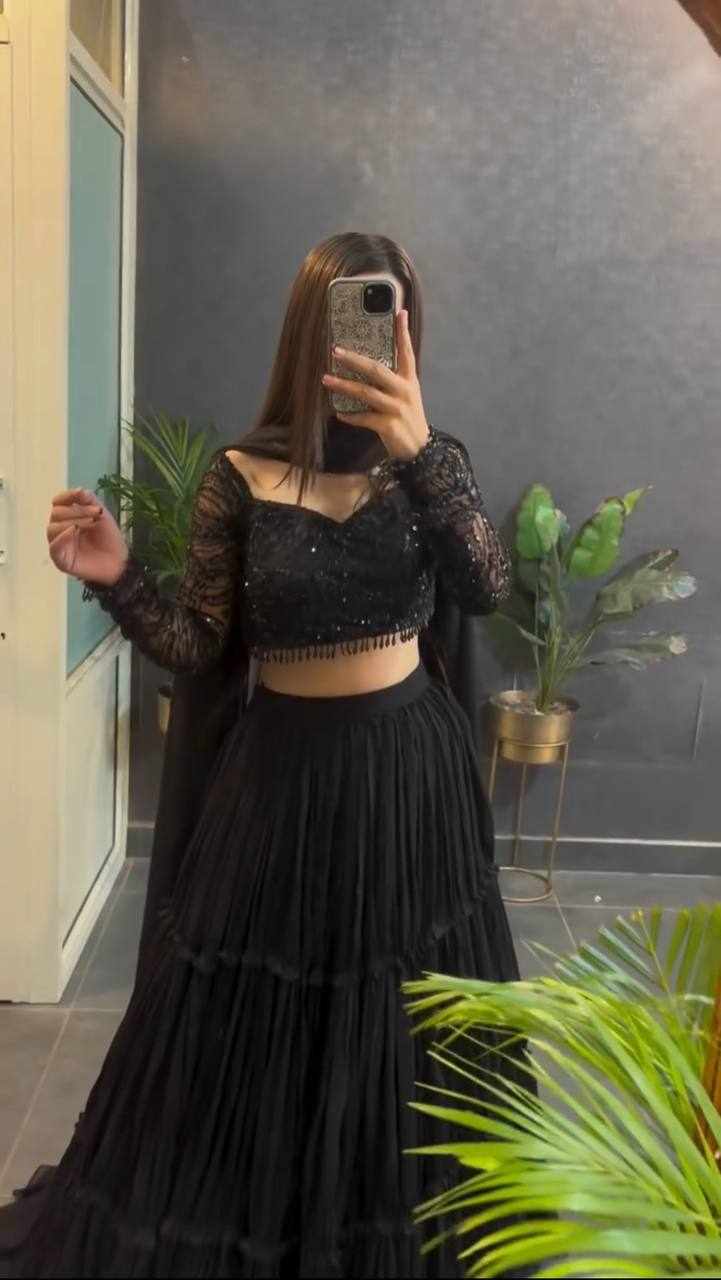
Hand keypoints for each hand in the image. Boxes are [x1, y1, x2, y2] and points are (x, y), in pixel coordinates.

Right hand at [46, 487, 128, 585]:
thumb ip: (89, 500)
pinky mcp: (61, 560)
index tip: (81, 495)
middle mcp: (60, 530)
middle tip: (95, 514)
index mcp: (67, 517)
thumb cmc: (108, 538)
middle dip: (76, 510)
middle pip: (56, 513)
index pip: (58, 502)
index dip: (67, 496)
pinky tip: (74, 531)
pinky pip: (54, 547)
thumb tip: (78, 489)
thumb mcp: (101, 514)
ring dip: (71, 521)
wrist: (118, 561)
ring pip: (52, 528)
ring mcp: (59, 545)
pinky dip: (62, 537)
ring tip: (90, 523)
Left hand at [321, 308, 430, 461]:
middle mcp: (404, 391)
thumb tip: (369, 364)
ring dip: (344, 386)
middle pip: (377, 370)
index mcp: (409, 380)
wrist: (420, 450)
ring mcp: (397, 408)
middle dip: (355, 359)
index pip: (407, 352)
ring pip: (366, 393)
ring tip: (326, 379)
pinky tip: (338, 412)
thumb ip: (393, 379)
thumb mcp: (407, 395)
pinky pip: (364, 418)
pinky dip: (350, 416)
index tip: (399, 312)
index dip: (403, 333)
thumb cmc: (407, 418)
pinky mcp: (389, 426)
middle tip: (335, 350)